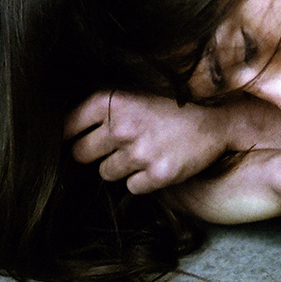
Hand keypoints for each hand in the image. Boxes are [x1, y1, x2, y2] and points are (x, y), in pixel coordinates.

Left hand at [64, 90, 230, 193]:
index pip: (66, 126)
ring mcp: (140, 152)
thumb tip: (64, 131)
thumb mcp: (135, 94)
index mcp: (112, 100)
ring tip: (142, 152)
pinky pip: (131, 187)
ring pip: (105, 173)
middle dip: (92, 154)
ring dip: (120, 167)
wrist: (215, 120)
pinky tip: (157, 163)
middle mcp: (122, 126)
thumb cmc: (171, 106)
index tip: (75, 139)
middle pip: (80, 154)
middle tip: (115, 147)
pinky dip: (141, 180)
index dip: (69, 135)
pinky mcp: (157, 174)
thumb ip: (103, 108)